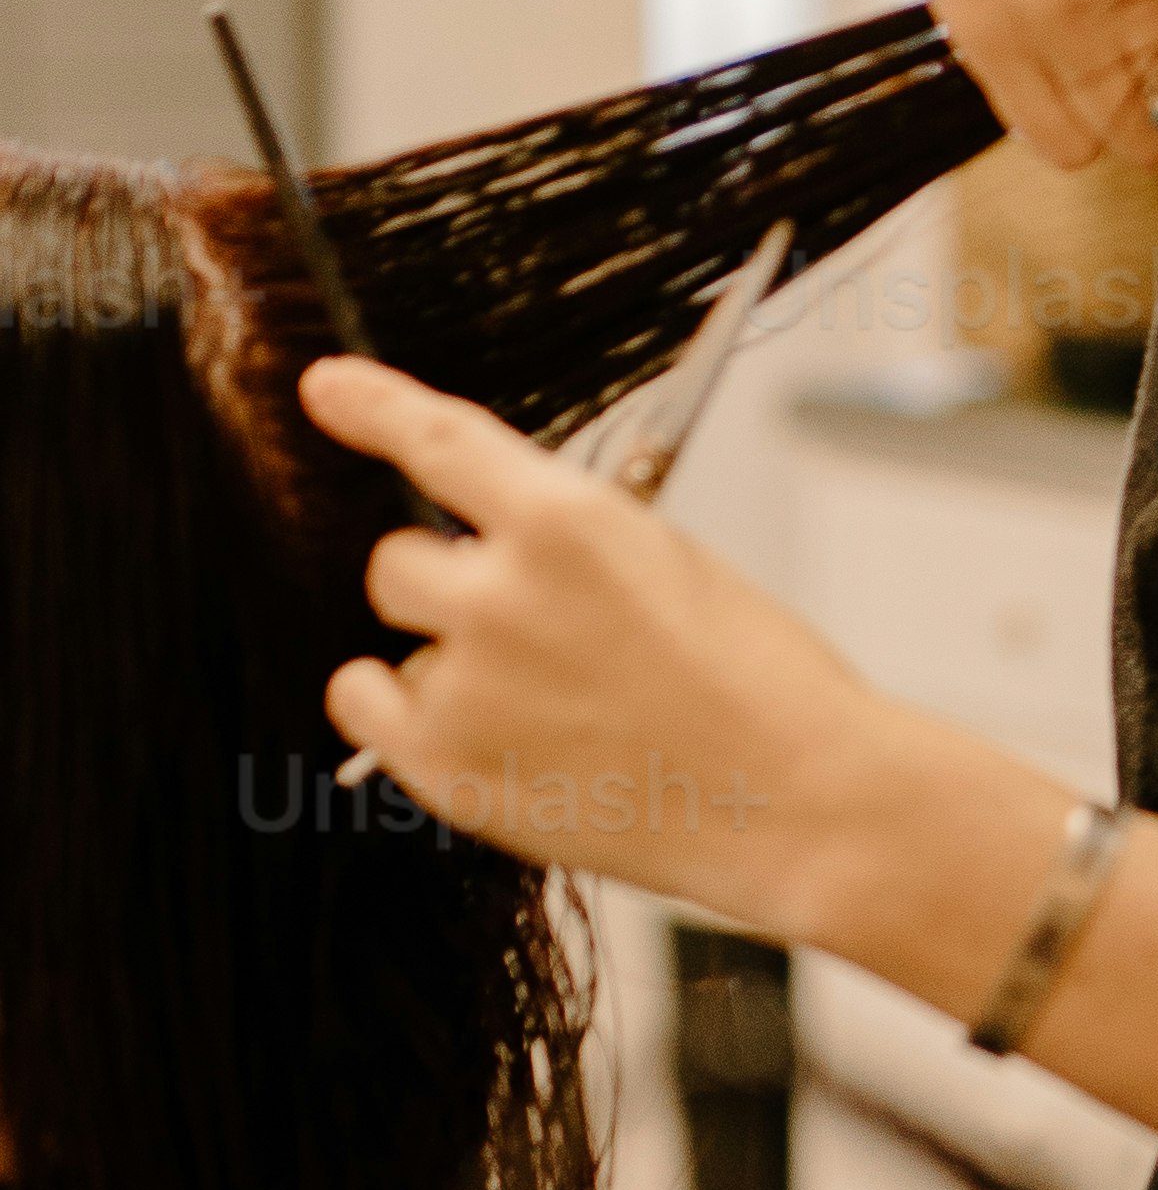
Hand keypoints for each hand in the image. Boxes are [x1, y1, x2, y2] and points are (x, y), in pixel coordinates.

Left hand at [309, 351, 920, 927]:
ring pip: (394, 643)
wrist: (799, 799)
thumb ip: (569, 542)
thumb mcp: (674, 563)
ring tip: (543, 705)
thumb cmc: (759, 685)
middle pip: (399, 563)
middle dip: (450, 586)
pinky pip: (366, 708)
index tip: (326, 390)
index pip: (440, 441)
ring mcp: (466, 687)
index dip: (372, 407)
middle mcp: (500, 596)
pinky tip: (475, 728)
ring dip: (444, 658)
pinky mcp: (447, 770)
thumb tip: (492, 545)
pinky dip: (399, 713)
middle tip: (530, 634)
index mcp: (569, 524)